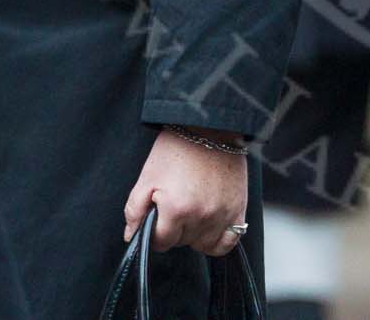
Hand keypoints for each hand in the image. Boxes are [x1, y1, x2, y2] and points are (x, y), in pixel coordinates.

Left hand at [122, 128, 251, 256]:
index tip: (157, 217)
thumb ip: (134, 211)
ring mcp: (223, 214)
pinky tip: (210, 225)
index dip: (155, 232)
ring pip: (203, 244)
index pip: (161, 243)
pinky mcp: (239, 208)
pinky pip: (228, 242)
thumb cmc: (177, 148)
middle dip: (175, 229)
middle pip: (182, 243)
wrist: (211, 126)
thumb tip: (131, 236)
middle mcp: (201, 216)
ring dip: (195, 234)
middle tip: (175, 204)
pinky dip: (218, 239)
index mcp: (176, 210)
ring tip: (193, 210)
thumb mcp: (147, 176)